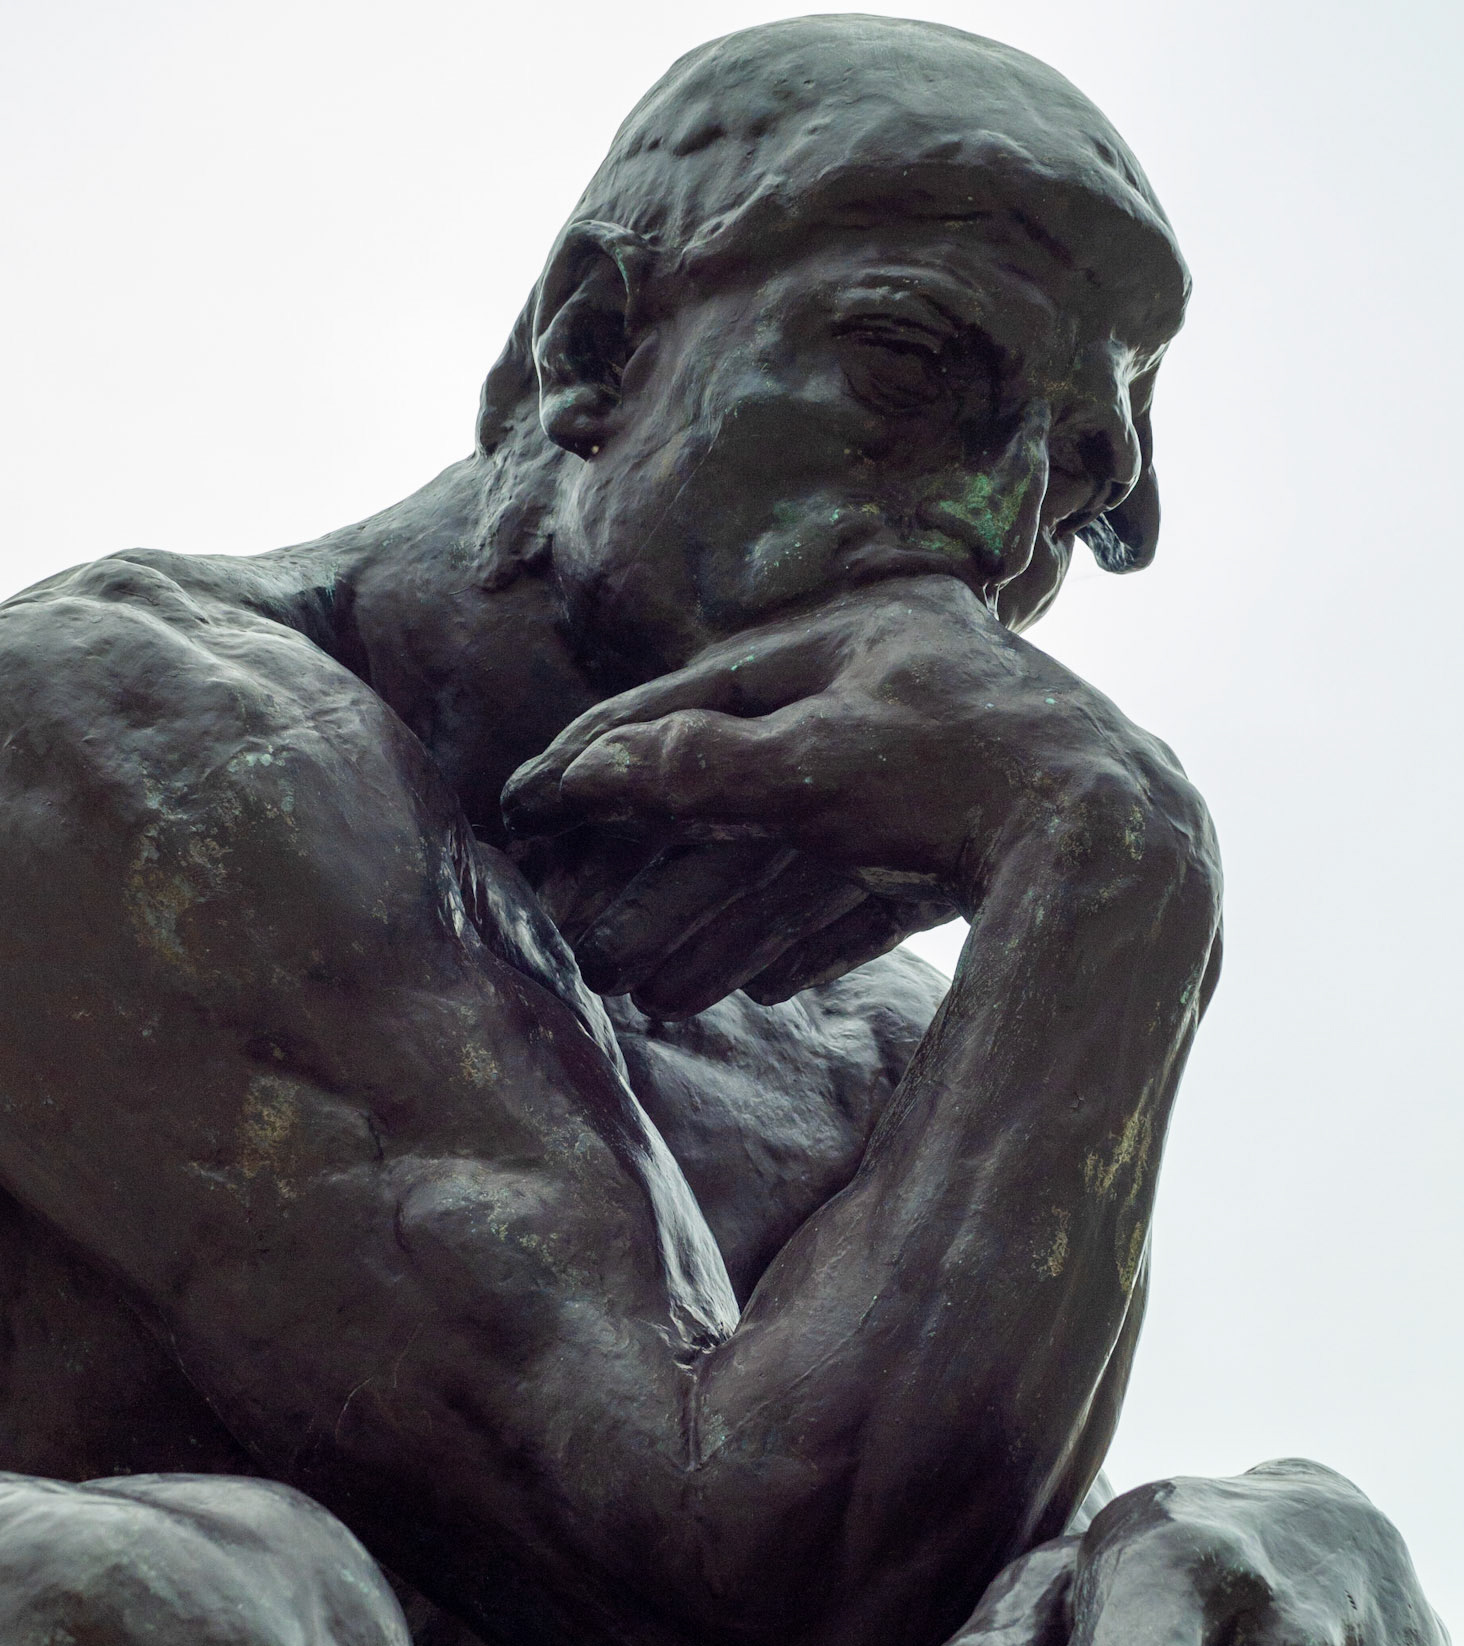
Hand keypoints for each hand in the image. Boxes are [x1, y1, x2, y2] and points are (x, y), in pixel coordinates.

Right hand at [503, 575, 1179, 1015]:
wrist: (1122, 842)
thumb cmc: (960, 778)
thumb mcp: (810, 767)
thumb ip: (695, 770)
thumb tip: (585, 773)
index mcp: (848, 644)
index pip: (695, 697)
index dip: (606, 752)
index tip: (532, 799)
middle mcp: (888, 698)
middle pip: (739, 793)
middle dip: (659, 876)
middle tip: (580, 926)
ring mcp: (932, 773)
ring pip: (794, 858)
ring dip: (720, 928)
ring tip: (653, 992)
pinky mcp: (972, 844)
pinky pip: (863, 896)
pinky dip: (808, 937)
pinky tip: (761, 990)